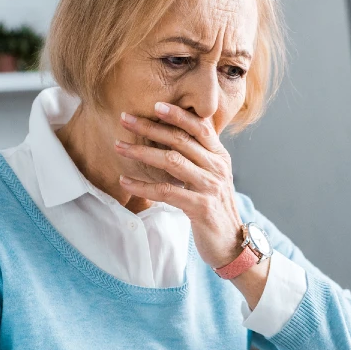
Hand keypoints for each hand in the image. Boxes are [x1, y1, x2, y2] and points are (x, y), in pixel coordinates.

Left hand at [116, 102, 244, 268]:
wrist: (232, 244)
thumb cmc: (215, 209)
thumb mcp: (211, 178)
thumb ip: (198, 158)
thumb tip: (172, 137)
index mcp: (219, 157)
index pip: (200, 127)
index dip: (178, 114)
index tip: (154, 105)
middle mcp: (217, 167)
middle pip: (180, 140)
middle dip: (150, 127)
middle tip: (124, 118)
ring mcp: (210, 187)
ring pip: (171, 161)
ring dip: (141, 152)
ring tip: (119, 146)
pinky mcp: (200, 207)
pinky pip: (166, 191)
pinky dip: (142, 185)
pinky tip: (125, 182)